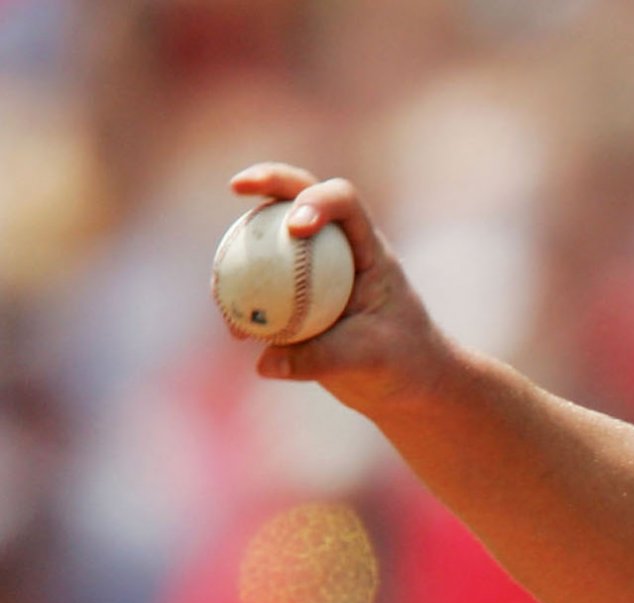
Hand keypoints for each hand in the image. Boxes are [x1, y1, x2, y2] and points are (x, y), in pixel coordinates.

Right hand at [225, 164, 451, 414]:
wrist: (406, 382)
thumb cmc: (403, 361)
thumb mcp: (372, 358)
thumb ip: (323, 357)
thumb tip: (265, 362)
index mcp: (368, 248)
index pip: (345, 204)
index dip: (317, 201)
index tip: (295, 226)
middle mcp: (337, 246)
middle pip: (300, 196)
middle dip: (268, 181)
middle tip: (236, 185)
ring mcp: (310, 264)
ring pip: (268, 240)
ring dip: (240, 251)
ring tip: (220, 289)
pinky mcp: (291, 291)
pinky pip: (259, 286)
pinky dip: (242, 301)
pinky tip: (236, 332)